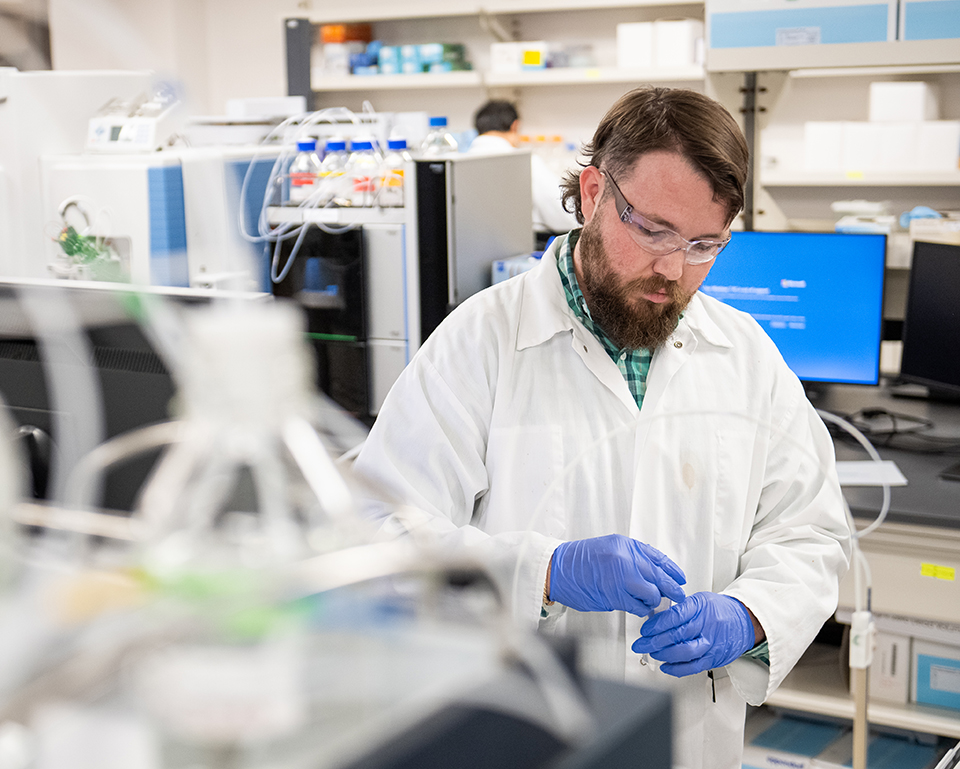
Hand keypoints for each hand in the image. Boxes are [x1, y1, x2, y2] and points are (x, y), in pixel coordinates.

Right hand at [548, 534, 685, 614]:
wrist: (558, 569)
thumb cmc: (579, 561)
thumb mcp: (608, 548)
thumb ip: (630, 558)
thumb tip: (650, 574)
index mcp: (626, 545)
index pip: (657, 558)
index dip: (672, 570)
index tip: (680, 578)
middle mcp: (626, 558)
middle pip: (659, 576)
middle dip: (672, 589)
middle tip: (679, 596)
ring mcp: (622, 576)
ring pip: (652, 593)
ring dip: (653, 601)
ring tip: (650, 603)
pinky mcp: (616, 594)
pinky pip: (639, 606)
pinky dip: (642, 610)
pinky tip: (639, 609)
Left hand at [631, 592, 755, 676]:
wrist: (744, 621)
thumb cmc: (719, 610)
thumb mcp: (700, 600)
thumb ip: (680, 609)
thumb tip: (656, 619)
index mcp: (700, 607)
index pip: (675, 616)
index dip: (656, 625)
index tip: (645, 630)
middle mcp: (706, 625)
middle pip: (677, 635)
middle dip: (654, 641)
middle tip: (641, 644)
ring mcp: (711, 643)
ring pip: (685, 652)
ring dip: (664, 654)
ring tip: (652, 653)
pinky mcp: (714, 657)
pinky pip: (694, 666)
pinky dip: (677, 668)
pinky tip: (665, 666)